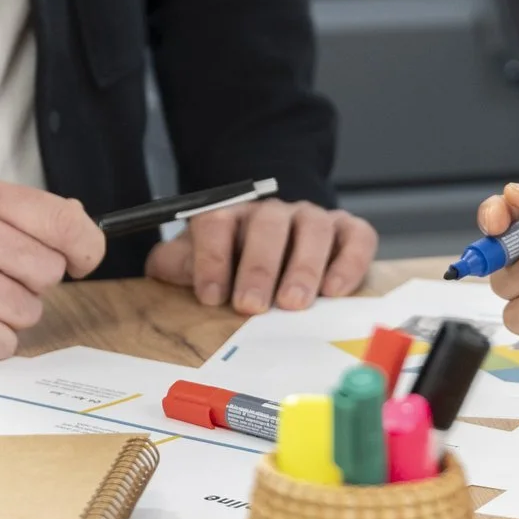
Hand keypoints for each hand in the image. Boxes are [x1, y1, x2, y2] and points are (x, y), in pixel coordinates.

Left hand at [146, 199, 378, 313]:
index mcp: (232, 215)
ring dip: (303, 266)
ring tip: (293, 303)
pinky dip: (349, 262)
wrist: (281, 248)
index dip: (212, 257)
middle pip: (268, 224)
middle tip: (251, 305)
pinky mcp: (350, 231)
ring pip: (314, 228)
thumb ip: (176, 264)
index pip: (217, 221)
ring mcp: (314, 219)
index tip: (211, 297)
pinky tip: (334, 291)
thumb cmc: (235, 263)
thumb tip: (161, 268)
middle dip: (259, 266)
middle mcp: (274, 212)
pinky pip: (357, 237)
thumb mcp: (197, 262)